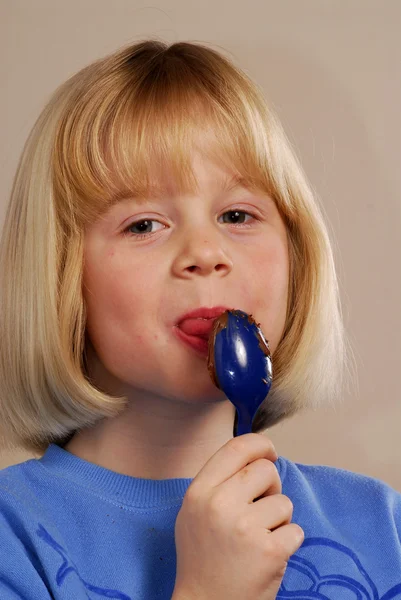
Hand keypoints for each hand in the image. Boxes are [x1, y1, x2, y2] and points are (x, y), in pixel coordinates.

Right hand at [172, 433, 303, 599]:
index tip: (270, 452)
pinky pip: (296, 530)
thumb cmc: (203, 556)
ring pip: (283, 502)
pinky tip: (268, 555)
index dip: (259, 444)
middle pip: (265, 470)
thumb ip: (219, 481)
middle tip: (261, 508)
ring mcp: (244, 528)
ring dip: (279, 519)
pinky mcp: (269, 551)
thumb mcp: (195, 510)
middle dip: (271, 486)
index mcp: (199, 492)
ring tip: (259, 538)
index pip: (236, 447)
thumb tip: (257, 454)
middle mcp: (219, 504)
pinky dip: (288, 542)